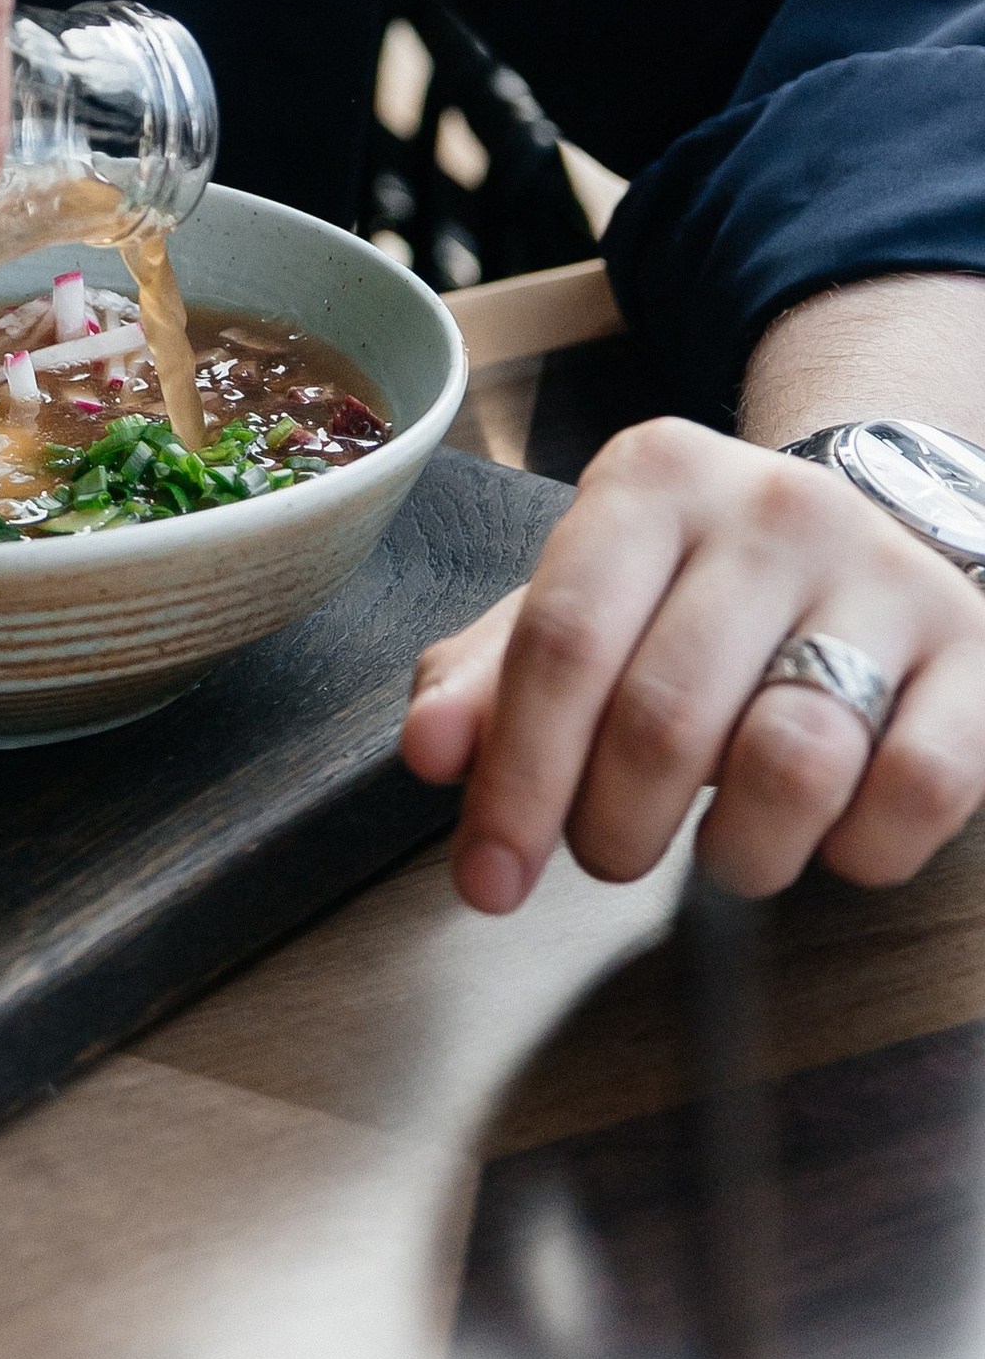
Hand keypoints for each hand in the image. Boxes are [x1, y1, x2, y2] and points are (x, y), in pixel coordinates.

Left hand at [402, 416, 984, 908]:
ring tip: (721, 845)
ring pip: (792, 760)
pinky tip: (828, 831)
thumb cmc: (697, 592)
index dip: (514, 778)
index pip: (562, 641)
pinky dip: (858, 849)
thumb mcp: (584, 604)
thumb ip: (489, 677)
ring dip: (738, 851)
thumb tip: (429, 753)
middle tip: (609, 851)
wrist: (870, 535)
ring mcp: (885, 575)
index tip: (487, 879)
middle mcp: (772, 506)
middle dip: (614, 827)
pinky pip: (916, 790)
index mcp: (653, 479)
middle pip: (664, 715)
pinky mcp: (975, 653)